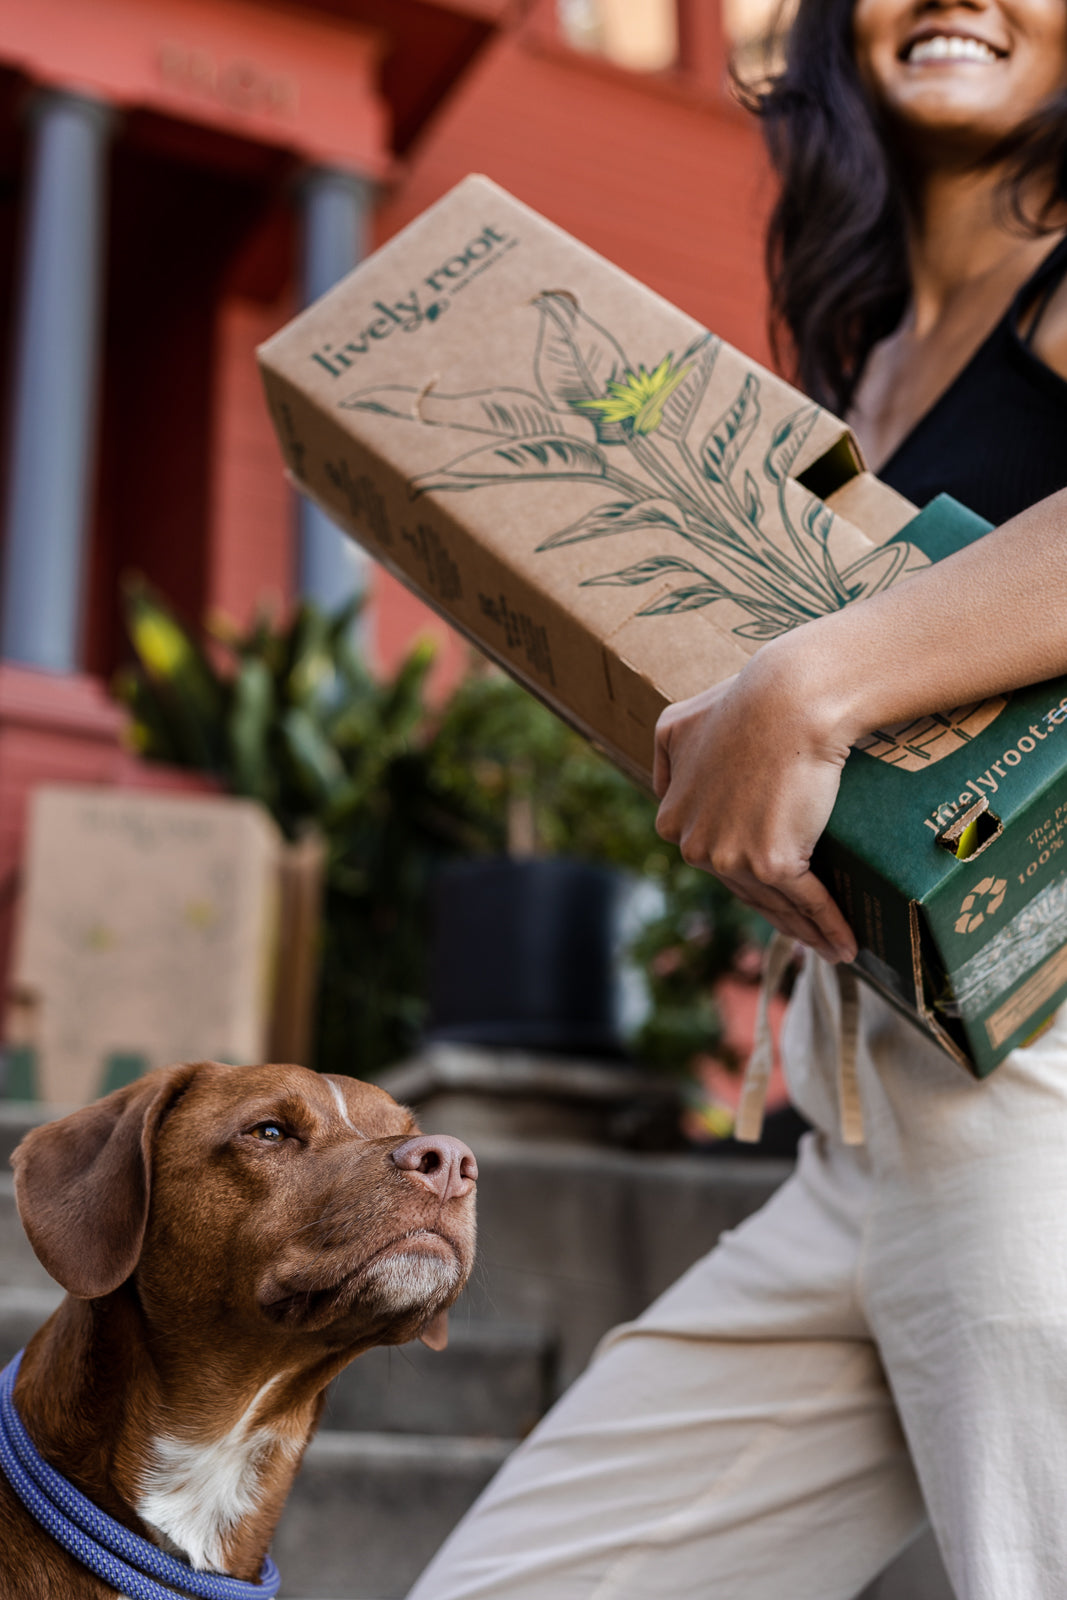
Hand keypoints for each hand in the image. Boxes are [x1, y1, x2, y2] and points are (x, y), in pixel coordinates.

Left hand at [653, 644, 857, 963]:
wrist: (789, 700)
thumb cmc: (744, 704)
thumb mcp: (678, 726)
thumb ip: (668, 762)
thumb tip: (665, 792)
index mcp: (673, 821)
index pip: (713, 858)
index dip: (744, 876)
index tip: (771, 887)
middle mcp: (695, 846)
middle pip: (744, 889)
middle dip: (778, 913)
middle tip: (808, 932)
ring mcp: (731, 858)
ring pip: (773, 902)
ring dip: (806, 931)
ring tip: (830, 947)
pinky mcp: (772, 863)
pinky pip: (806, 901)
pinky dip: (829, 927)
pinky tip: (846, 946)